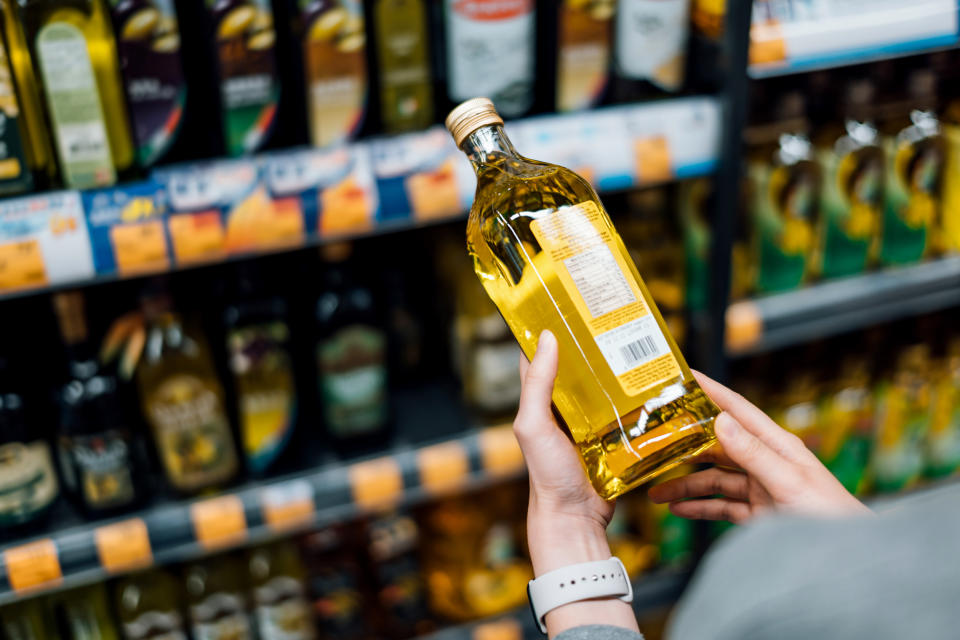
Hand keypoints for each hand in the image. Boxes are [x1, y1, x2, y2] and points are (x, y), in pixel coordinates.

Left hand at [514, 330, 638, 636]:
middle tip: (614, 317)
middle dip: (596, 344)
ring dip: (620, 368)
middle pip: (581, 366)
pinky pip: (627, 410)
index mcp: (541, 399)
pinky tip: (653, 381)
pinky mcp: (615, 435)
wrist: (576, 518)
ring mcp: (592, 420)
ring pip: (607, 385)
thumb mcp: (533, 425)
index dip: (551, 328)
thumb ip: (538, 385)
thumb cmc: (547, 474)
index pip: (543, 354)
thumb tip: (547, 338)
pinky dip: (638, 396)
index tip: (567, 300)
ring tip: (639, 342)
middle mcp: (566, 406)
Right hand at [648, 371, 870, 523]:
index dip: (710, 391)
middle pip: (716, 446)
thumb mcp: (788, 482)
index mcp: (777, 444)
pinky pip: (721, 506)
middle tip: (653, 442)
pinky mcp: (758, 512)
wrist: (847, 558)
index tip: (683, 376)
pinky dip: (698, 508)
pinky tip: (679, 509)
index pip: (737, 409)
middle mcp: (765, 461)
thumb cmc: (831, 516)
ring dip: (684, 485)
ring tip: (656, 493)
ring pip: (713, 480)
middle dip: (684, 446)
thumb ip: (753, 453)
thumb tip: (720, 421)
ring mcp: (760, 487)